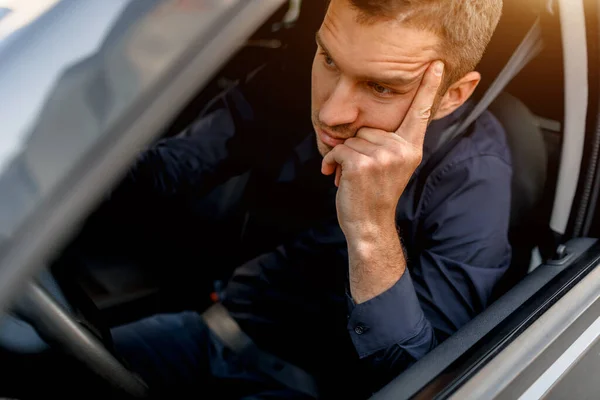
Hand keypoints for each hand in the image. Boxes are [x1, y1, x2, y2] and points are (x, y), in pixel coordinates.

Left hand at [321, 61, 443, 242]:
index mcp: (412, 148)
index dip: (428, 88)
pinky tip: (335, 177)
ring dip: (344, 157)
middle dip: (358, 147)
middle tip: (363, 172)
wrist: (369, 225)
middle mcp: (402, 150)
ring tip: (351, 177)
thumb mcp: (392, 167)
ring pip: (351, 139)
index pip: (421, 113)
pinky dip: (331, 163)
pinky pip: (338, 150)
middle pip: (368, 128)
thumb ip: (389, 144)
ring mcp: (383, 157)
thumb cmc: (376, 195)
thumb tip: (365, 128)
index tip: (436, 64)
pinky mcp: (362, 164)